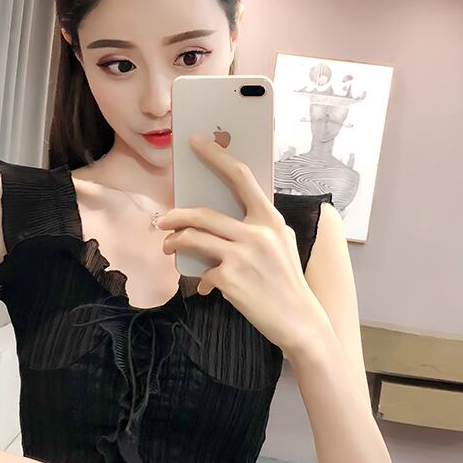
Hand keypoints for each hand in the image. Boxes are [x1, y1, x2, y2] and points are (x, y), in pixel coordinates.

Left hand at [157, 134, 316, 351]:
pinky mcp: (229, 279)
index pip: (241, 177)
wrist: (299, 321)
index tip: (196, 142)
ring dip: (174, 242)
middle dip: (175, 215)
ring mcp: (242, 256)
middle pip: (203, 213)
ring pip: (193, 238)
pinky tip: (204, 287)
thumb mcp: (282, 244)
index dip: (216, 156)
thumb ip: (257, 227)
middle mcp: (257, 233)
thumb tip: (221, 221)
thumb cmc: (287, 281)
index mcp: (270, 219)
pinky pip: (202, 271)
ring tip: (169, 248)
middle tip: (162, 220)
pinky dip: (200, 278)